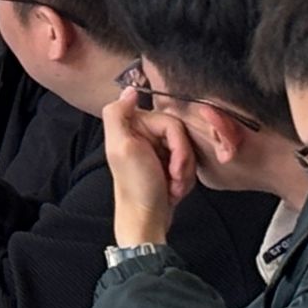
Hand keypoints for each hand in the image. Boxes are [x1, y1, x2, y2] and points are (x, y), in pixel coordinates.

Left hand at [104, 88, 196, 247]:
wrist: (147, 218)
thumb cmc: (135, 185)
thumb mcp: (122, 147)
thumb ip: (118, 114)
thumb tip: (130, 89)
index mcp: (133, 125)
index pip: (172, 124)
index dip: (178, 146)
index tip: (172, 165)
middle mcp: (144, 134)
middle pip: (182, 138)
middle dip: (182, 163)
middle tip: (173, 179)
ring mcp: (157, 150)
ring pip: (188, 153)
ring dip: (184, 174)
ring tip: (172, 187)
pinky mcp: (167, 165)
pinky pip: (188, 166)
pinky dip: (185, 181)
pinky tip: (174, 191)